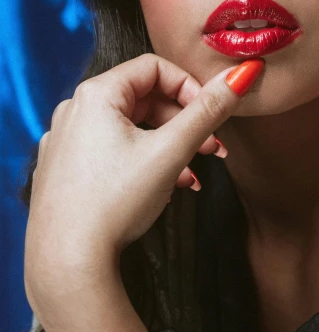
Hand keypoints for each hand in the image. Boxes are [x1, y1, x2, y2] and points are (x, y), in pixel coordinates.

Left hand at [24, 54, 263, 304]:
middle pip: (143, 98)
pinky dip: (142, 161)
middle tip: (213, 148)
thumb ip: (208, 110)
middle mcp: (74, 111)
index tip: (211, 114)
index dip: (190, 86)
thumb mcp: (171, 151)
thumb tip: (241, 74)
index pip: (154, 67)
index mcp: (95, 95)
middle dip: (184, 121)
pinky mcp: (64, 171)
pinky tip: (165, 187)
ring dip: (168, 145)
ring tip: (193, 175)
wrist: (68, 264)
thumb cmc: (115, 202)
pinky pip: (110, 151)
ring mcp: (65, 142)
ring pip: (130, 128)